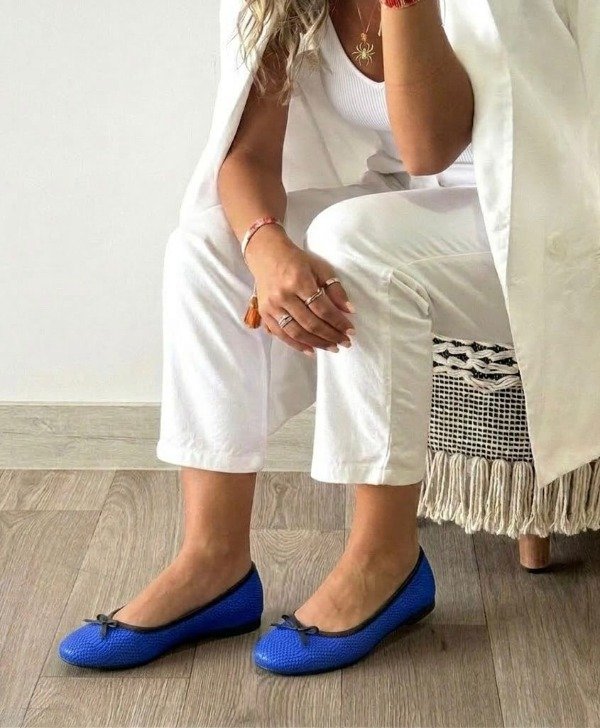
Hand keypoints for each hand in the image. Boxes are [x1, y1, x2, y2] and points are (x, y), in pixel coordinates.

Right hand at [244, 227, 355, 354]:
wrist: (267, 255)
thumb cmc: (298, 261)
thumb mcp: (320, 268)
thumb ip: (335, 289)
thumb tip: (349, 311)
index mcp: (299, 281)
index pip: (322, 308)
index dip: (338, 322)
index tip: (351, 331)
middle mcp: (283, 295)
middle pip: (310, 323)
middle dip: (330, 336)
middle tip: (345, 343)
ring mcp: (272, 306)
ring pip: (296, 332)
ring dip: (316, 343)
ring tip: (332, 348)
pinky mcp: (265, 313)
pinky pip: (281, 334)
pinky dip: (297, 345)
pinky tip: (311, 350)